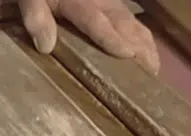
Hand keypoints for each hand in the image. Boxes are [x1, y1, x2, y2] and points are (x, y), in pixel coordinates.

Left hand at [19, 0, 159, 74]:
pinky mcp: (113, 5)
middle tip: (151, 73)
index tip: (127, 54)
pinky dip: (144, 39)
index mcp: (79, 2)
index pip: (97, 22)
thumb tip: (46, 46)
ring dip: (146, 46)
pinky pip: (133, 22)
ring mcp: (110, 3)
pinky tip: (148, 54)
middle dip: (140, 48)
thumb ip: (35, 16)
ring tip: (154, 69)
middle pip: (125, 25)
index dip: (112, 38)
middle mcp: (101, 2)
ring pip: (134, 24)